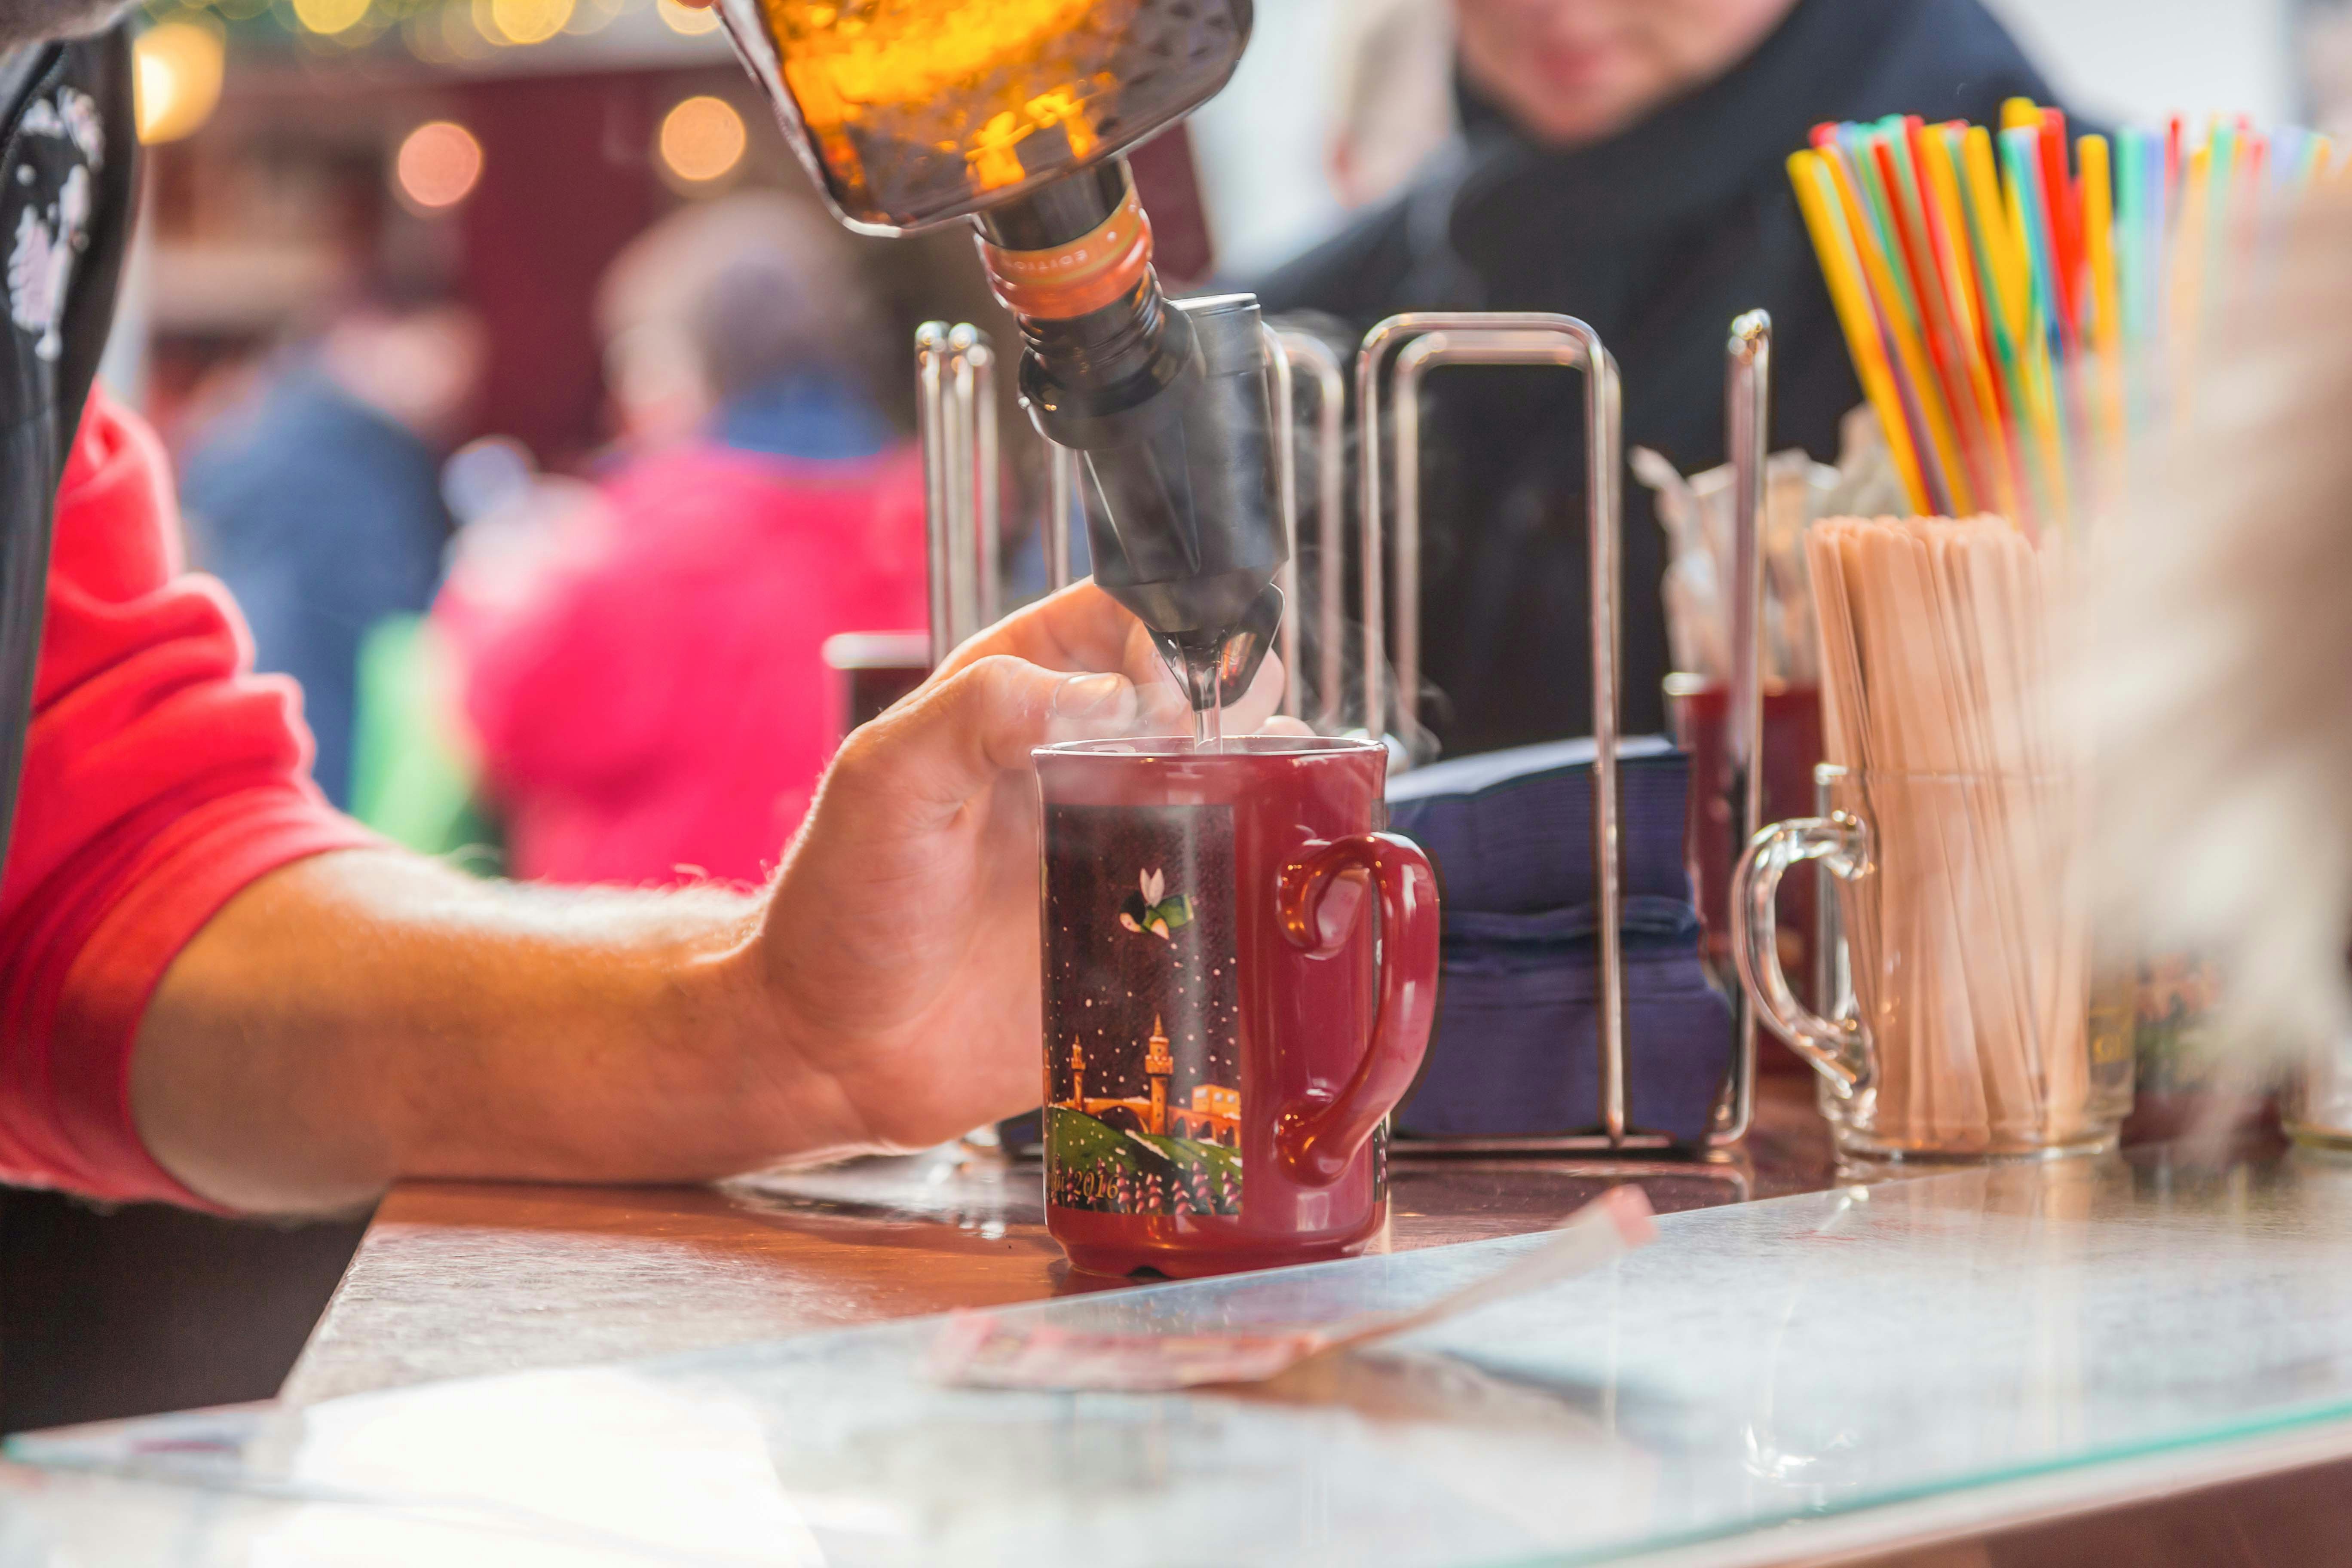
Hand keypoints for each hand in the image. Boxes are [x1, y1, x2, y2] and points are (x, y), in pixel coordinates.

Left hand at [752, 583, 1287, 1153]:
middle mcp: (1084, 767)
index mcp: (1019, 699)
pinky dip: (1263, 888)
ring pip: (1232, 792)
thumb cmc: (843, 904)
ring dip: (1269, 788)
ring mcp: (1122, 853)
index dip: (1162, 635)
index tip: (1166, 699)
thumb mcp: (888, 779)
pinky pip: (1230, 901)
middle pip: (1198, 699)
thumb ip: (984, 708)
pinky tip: (1272, 892)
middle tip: (1235, 747)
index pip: (1121, 620)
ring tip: (1273, 809)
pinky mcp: (1146, 939)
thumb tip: (1115, 696)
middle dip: (1239, 703)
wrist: (840, 1050)